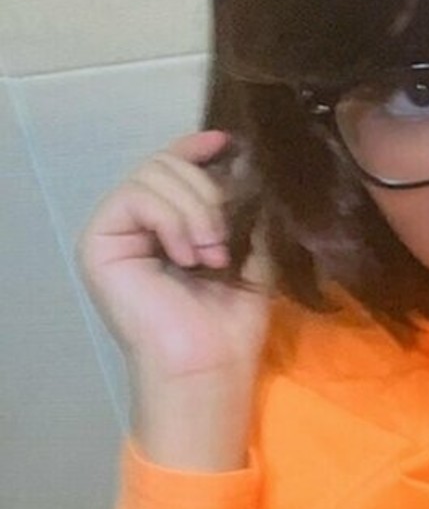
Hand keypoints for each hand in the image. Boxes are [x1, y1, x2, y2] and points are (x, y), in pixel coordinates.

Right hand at [77, 129, 271, 385]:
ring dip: (194, 210)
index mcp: (165, 228)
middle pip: (165, 163)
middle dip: (206, 194)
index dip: (194, 148)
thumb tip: (241, 164)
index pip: (171, 168)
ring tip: (211, 256)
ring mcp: (114, 232)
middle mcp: (135, 226)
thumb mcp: (249, 255)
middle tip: (223, 245)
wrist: (208, 366)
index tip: (226, 142)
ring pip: (153, 174)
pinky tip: (187, 256)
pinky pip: (136, 195)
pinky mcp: (99, 242)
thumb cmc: (230, 325)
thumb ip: (240, 211)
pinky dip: (171, 219)